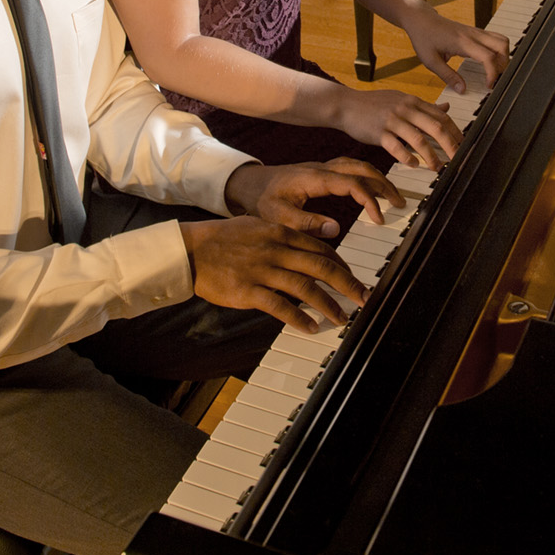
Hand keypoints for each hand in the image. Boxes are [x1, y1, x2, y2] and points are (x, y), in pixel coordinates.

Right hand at [180, 217, 366, 331]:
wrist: (191, 249)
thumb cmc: (222, 239)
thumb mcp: (257, 226)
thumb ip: (283, 236)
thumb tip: (307, 246)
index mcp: (280, 233)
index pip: (321, 249)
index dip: (342, 265)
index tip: (353, 277)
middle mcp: (276, 250)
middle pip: (322, 267)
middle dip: (348, 284)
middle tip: (363, 297)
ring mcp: (263, 271)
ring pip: (306, 288)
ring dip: (328, 305)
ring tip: (342, 317)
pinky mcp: (248, 291)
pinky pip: (280, 307)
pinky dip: (298, 318)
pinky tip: (311, 327)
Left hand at [224, 157, 404, 238]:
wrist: (250, 185)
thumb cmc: (262, 201)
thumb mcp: (278, 216)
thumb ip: (305, 223)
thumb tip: (335, 229)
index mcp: (314, 178)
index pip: (351, 183)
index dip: (369, 200)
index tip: (379, 218)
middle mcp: (322, 169)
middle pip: (361, 168)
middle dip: (383, 184)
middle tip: (399, 203)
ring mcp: (323, 168)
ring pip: (358, 166)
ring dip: (378, 179)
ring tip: (392, 197)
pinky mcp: (322, 172)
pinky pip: (351, 168)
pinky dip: (367, 176)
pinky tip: (373, 190)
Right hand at [332, 86, 463, 170]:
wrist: (345, 104)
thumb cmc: (374, 104)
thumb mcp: (401, 99)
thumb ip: (424, 106)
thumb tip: (446, 108)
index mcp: (413, 102)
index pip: (441, 116)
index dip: (455, 131)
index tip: (464, 145)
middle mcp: (406, 109)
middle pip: (435, 127)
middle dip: (450, 145)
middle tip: (458, 159)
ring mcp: (392, 120)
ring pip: (418, 139)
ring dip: (431, 156)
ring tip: (437, 167)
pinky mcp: (379, 132)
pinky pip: (396, 146)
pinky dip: (407, 157)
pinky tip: (413, 165)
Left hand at [403, 6, 509, 95]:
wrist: (421, 19)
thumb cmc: (424, 38)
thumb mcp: (431, 61)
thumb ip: (448, 76)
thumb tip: (462, 90)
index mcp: (463, 42)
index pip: (488, 57)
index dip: (493, 73)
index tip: (488, 85)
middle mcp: (473, 35)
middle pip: (502, 45)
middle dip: (504, 64)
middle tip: (495, 78)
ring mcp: (476, 32)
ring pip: (501, 40)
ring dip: (503, 56)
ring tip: (494, 71)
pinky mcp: (475, 32)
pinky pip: (494, 39)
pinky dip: (498, 51)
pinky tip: (488, 62)